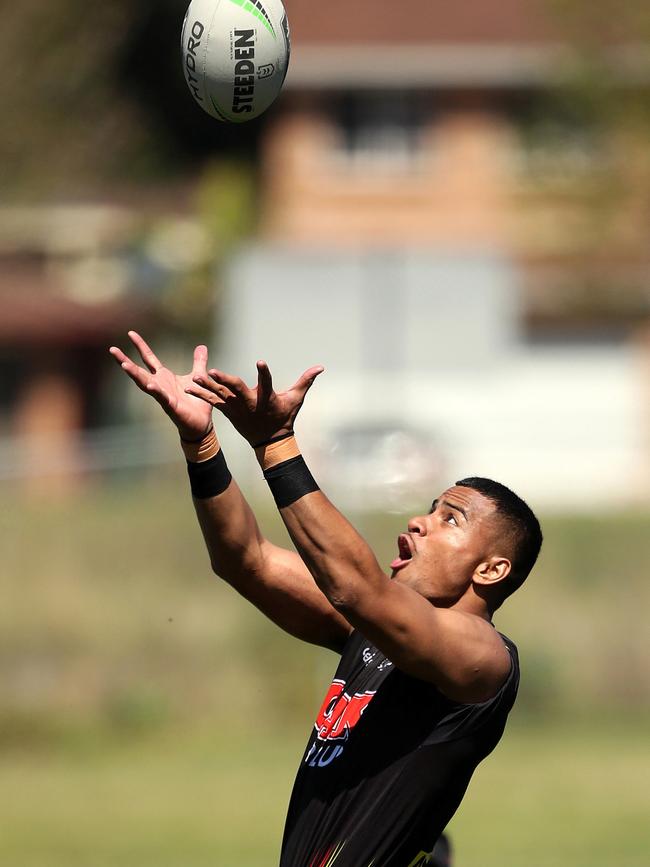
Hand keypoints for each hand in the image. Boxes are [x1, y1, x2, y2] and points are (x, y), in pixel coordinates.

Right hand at [109, 331, 212, 440]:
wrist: (201, 423)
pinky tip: (149, 384)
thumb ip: (198, 362)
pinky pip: (161, 397)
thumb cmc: (197, 402)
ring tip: (123, 364)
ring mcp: (163, 395)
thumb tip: (201, 346)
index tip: (131, 333)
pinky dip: (155, 390)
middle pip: (139, 370)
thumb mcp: (198, 376)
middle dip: (125, 360)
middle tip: (112, 349)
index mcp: (165, 377)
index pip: (149, 358)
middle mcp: (160, 385)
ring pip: (145, 383)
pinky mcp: (171, 405)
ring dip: (134, 374)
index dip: (140, 346)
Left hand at [186, 360, 323, 445]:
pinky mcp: (229, 411)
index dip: (264, 373)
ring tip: (195, 377)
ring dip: (207, 386)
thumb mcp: (296, 400)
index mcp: (267, 398)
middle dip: (225, 380)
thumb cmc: (284, 417)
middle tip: (213, 371)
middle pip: (236, 389)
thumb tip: (321, 367)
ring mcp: (237, 408)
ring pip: (221, 394)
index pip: (267, 383)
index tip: (261, 361)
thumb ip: (306, 381)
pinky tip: (188, 386)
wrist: (270, 441)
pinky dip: (201, 394)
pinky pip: (213, 402)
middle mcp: (250, 403)